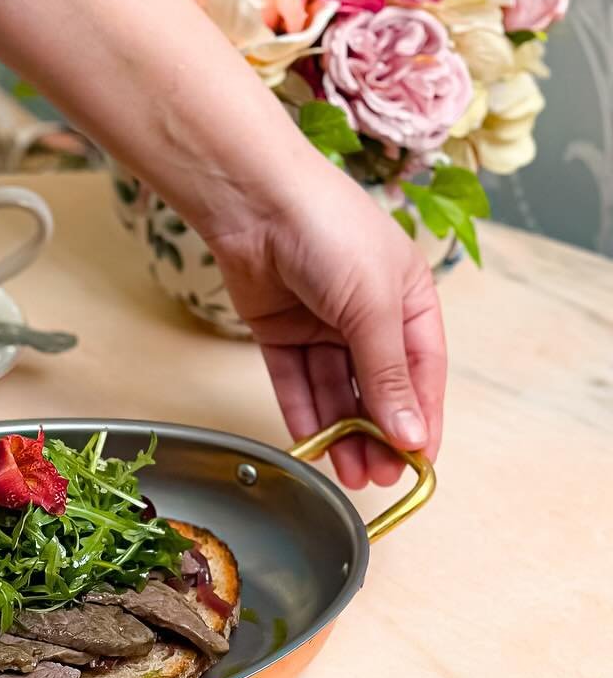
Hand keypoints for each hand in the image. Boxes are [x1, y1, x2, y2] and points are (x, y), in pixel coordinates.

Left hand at [204, 163, 446, 489]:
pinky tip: (314, 444)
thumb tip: (411, 433)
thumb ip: (388, 373)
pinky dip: (304, 411)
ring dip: (343, 432)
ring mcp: (321, 322)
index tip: (419, 463)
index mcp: (409, 300)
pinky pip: (295, 379)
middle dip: (379, 434)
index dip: (422, 418)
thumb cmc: (330, 232)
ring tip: (349, 475)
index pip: (423, 372)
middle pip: (377, 387)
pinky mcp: (279, 328)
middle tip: (378, 478)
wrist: (254, 199)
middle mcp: (367, 313)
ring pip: (336, 390)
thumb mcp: (374, 305)